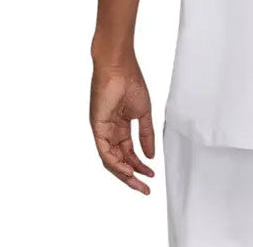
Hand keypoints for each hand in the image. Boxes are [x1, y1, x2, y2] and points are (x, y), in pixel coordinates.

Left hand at [90, 56, 154, 194]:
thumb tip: (151, 154)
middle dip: (132, 176)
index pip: (129, 152)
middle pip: (120, 160)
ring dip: (124, 174)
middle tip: (145, 188)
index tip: (152, 175)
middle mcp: (110, 131)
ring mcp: (103, 130)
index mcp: (121, 126)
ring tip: (138, 182)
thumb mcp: (144, 112)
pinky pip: (105, 152)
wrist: (119, 67)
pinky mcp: (97, 128)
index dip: (140, 165)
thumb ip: (146, 134)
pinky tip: (127, 170)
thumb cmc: (131, 82)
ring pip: (112, 160)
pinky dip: (116, 163)